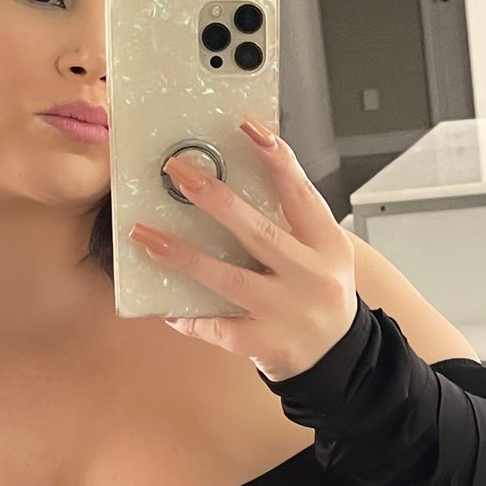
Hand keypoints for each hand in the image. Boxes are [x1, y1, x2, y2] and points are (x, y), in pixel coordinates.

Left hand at [129, 117, 358, 379]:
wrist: (338, 357)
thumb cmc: (320, 292)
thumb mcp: (323, 251)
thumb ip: (289, 220)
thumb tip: (230, 179)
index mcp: (328, 245)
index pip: (301, 194)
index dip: (276, 160)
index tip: (247, 128)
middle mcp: (312, 277)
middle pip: (259, 232)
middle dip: (215, 200)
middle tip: (179, 174)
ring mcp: (289, 312)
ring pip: (229, 280)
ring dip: (183, 257)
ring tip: (146, 236)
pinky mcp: (267, 344)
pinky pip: (219, 328)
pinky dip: (190, 317)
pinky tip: (167, 307)